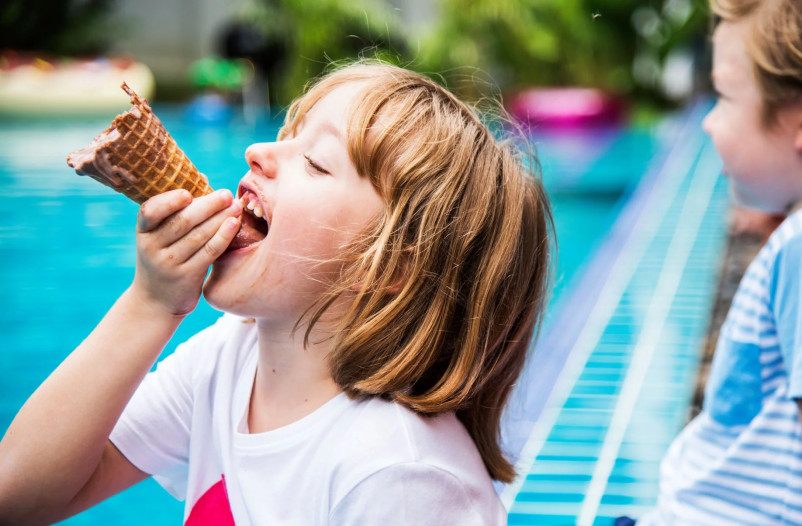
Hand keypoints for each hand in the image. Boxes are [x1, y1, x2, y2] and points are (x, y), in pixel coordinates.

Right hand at [132, 189, 241, 315]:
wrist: (156, 301)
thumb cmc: (165, 259)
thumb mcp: (160, 237)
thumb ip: (178, 212)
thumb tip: (204, 179)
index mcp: (144, 230)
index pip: (150, 211)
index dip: (169, 201)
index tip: (189, 193)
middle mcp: (152, 246)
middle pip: (182, 220)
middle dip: (208, 205)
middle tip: (227, 194)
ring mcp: (169, 263)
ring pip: (198, 235)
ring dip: (220, 218)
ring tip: (236, 206)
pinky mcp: (186, 276)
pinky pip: (208, 252)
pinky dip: (223, 236)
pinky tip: (235, 224)